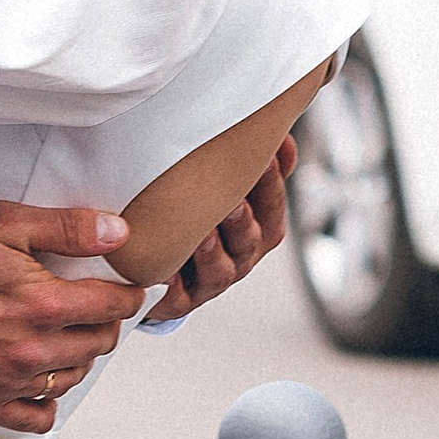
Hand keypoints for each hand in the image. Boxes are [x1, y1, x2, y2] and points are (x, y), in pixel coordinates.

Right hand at [0, 201, 138, 432]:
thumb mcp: (2, 221)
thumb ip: (68, 228)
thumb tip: (120, 233)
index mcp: (42, 303)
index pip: (113, 306)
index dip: (127, 294)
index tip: (128, 288)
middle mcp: (31, 350)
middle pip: (98, 343)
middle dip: (103, 322)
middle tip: (93, 306)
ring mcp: (7, 382)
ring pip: (72, 379)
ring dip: (78, 356)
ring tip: (64, 335)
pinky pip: (35, 418)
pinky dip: (46, 401)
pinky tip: (40, 378)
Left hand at [152, 137, 292, 326]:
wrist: (159, 261)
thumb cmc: (198, 210)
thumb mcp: (227, 182)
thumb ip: (253, 162)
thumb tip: (280, 137)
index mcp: (257, 228)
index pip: (273, 207)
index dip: (271, 186)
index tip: (263, 159)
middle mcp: (240, 256)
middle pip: (252, 241)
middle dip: (244, 222)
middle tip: (234, 202)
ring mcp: (211, 280)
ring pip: (221, 272)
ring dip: (213, 254)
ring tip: (203, 237)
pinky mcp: (179, 301)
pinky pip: (179, 298)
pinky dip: (173, 286)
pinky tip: (166, 274)